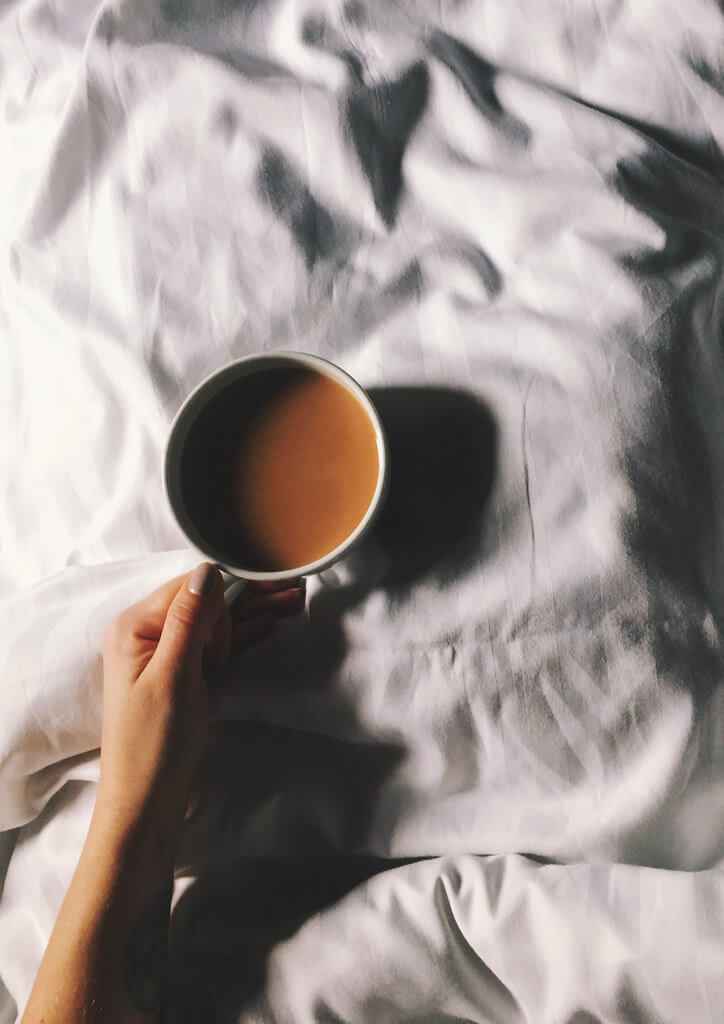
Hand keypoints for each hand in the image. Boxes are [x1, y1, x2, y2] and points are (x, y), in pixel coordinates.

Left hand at [96, 564, 304, 852]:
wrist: (147, 803)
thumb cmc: (154, 743)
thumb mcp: (174, 676)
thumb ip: (189, 620)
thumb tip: (208, 570)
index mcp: (134, 627)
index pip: (189, 588)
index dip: (230, 589)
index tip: (273, 588)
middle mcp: (146, 634)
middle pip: (204, 602)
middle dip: (248, 596)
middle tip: (293, 589)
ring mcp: (164, 656)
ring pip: (214, 624)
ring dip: (250, 614)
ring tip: (292, 601)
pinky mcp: (180, 677)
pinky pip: (213, 647)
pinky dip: (239, 637)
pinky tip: (266, 625)